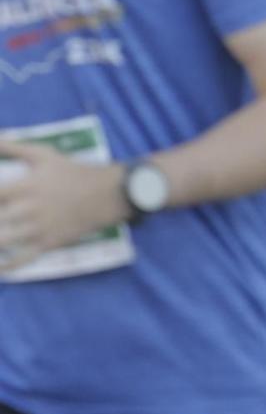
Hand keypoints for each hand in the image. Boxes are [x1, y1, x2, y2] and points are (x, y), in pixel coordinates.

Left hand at [0, 142, 126, 272]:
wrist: (108, 194)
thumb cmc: (73, 172)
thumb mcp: (44, 154)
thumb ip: (13, 147)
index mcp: (25, 186)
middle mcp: (29, 209)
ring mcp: (38, 229)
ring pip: (3, 242)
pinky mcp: (49, 243)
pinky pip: (23, 260)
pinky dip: (7, 266)